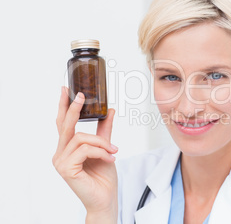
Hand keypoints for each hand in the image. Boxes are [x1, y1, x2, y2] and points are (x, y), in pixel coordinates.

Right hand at [53, 87, 117, 221]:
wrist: (105, 198)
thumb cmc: (103, 176)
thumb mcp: (105, 148)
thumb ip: (104, 130)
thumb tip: (109, 110)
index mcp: (67, 148)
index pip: (63, 124)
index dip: (63, 106)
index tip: (66, 90)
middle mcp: (60, 153)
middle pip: (66, 126)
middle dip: (73, 109)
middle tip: (81, 95)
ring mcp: (61, 161)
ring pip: (81, 138)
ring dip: (101, 142)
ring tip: (113, 151)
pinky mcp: (66, 169)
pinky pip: (85, 150)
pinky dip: (100, 151)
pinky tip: (110, 159)